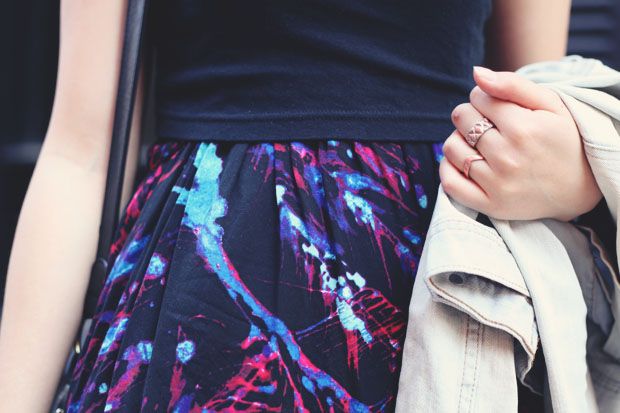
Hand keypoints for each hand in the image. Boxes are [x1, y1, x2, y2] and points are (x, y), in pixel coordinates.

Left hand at [439, 66, 602, 220]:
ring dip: (458, 140)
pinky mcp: (490, 205)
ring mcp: (498, 184)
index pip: (478, 97)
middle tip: (489, 124)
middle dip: (471, 115)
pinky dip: (448, 168)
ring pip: (451, 147)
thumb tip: (476, 73)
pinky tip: (463, 161)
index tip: (497, 106)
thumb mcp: (551, 105)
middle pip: (461, 118)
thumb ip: (512, 84)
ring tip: (478, 143)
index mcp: (524, 129)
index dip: (485, 97)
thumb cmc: (562, 139)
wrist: (578, 187)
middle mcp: (508, 157)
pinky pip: (450, 183)